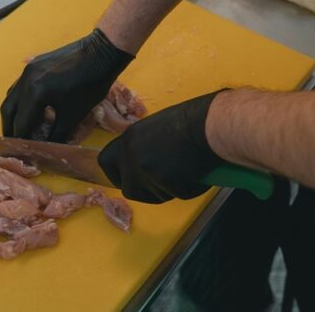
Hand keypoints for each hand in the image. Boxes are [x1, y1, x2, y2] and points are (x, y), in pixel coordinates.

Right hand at [1, 29, 133, 140]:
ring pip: (12, 95)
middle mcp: (26, 80)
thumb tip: (45, 148)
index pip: (21, 123)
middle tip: (15, 140)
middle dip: (10, 127)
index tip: (23, 150)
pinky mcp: (35, 63)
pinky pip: (20, 85)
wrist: (101, 53)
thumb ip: (56, 134)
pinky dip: (21, 99)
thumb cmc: (90, 86)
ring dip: (14, 113)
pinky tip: (32, 106)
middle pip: (8, 109)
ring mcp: (29, 69)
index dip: (21, 139)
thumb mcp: (73, 115)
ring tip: (22, 125)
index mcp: (35, 94)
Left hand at [98, 90, 224, 202]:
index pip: (106, 162)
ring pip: (155, 195)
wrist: (209, 124)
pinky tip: (199, 173)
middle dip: (145, 192)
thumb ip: (145, 146)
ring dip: (169, 190)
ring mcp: (147, 170)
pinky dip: (190, 189)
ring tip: (188, 172)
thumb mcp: (157, 129)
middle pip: (129, 188)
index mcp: (129, 138)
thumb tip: (149, 162)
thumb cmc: (191, 119)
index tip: (128, 179)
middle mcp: (132, 155)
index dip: (117, 174)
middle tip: (164, 185)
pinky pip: (179, 194)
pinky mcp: (165, 182)